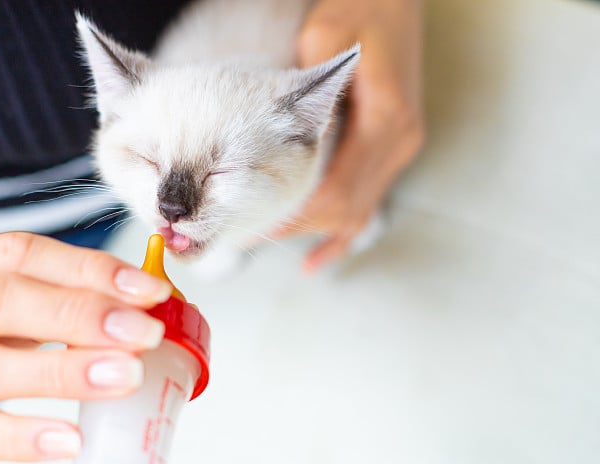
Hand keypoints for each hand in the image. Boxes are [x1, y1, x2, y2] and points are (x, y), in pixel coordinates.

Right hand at [0, 232, 171, 463]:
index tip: (147, 290)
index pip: (13, 252)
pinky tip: (68, 437)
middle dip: (80, 315)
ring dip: (63, 373)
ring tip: (123, 376)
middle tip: (143, 332)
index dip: (87, 270)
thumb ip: (33, 293)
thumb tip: (130, 305)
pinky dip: (21, 437)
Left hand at [275, 0, 424, 271]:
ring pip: (354, 212)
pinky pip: (367, 200)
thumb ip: (304, 93)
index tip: (250, 227)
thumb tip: (270, 143)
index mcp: (386, 121)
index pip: (334, 191)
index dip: (291, 216)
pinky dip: (340, 232)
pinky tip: (316, 260)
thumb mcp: (324, 38)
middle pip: (343, 209)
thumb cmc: (361, 6)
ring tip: (261, 239)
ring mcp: (399, 147)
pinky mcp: (392, 145)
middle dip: (291, 227)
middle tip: (241, 236)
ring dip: (310, 230)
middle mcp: (399, 142)